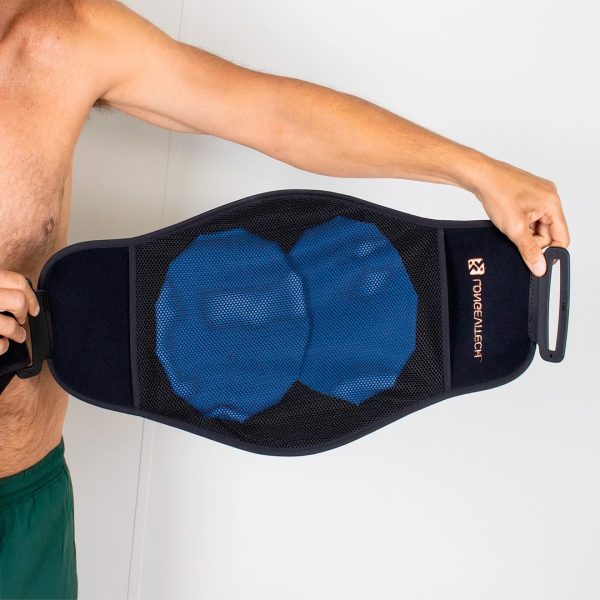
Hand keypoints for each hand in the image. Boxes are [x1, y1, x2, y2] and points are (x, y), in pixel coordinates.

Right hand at [0, 270, 39, 355]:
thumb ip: (2, 288)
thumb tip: (23, 297)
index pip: (17, 281)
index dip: (30, 296)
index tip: (34, 308)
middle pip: (17, 301)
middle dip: (24, 313)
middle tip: (21, 319)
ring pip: (9, 324)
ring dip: (17, 333)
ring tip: (17, 336)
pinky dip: (2, 347)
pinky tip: (1, 344)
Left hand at [465, 155, 569, 276]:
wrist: (480, 177)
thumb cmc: (498, 193)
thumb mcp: (515, 228)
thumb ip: (529, 250)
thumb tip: (540, 267)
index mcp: (553, 204)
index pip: (561, 237)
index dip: (550, 251)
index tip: (537, 261)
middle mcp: (549, 197)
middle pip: (548, 232)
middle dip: (532, 239)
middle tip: (516, 237)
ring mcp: (538, 196)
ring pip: (536, 226)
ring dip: (524, 231)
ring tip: (509, 225)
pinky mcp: (526, 196)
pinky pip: (529, 218)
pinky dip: (519, 223)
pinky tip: (508, 220)